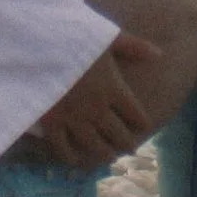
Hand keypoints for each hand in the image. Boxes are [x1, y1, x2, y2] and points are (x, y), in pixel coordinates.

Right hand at [29, 32, 160, 168]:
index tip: (141, 126)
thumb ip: (133, 46)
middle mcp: (98, 109)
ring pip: (96, 146)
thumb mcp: (106, 35)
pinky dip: (72, 158)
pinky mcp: (51, 123)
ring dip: (105, 154)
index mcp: (114, 88)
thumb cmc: (73, 36)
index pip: (136, 116)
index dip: (141, 123)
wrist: (36, 43)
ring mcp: (74, 119)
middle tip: (129, 147)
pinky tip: (76, 160)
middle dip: (127, 143)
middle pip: (119, 135)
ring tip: (110, 157)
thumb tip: (159, 54)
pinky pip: (64, 149)